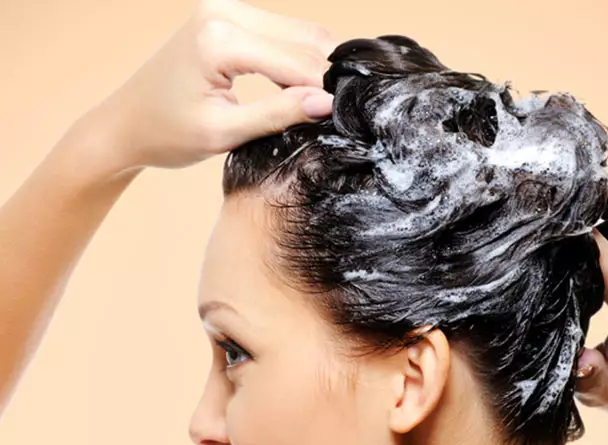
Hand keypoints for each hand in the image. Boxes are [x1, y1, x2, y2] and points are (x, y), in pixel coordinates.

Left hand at [84, 0, 336, 171]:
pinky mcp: (225, 16)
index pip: (295, 61)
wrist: (127, 124)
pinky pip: (278, 33)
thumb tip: (326, 103)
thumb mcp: (225, 133)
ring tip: (324, 104)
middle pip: (303, 38)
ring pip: (296, 32)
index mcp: (219, 39)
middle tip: (343, 112)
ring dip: (315, 65)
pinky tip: (303, 89)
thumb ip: (277, 116)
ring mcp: (223, 9)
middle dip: (325, 74)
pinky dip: (297, 59)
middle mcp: (222, 11)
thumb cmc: (167, 135)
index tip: (346, 118)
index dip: (325, 90)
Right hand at [574, 220, 607, 436]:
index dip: (592, 246)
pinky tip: (580, 239)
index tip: (558, 231)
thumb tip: (581, 361)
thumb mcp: (604, 393)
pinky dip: (603, 227)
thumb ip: (590, 379)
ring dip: (593, 224)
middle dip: (586, 227)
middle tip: (545, 229)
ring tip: (558, 234)